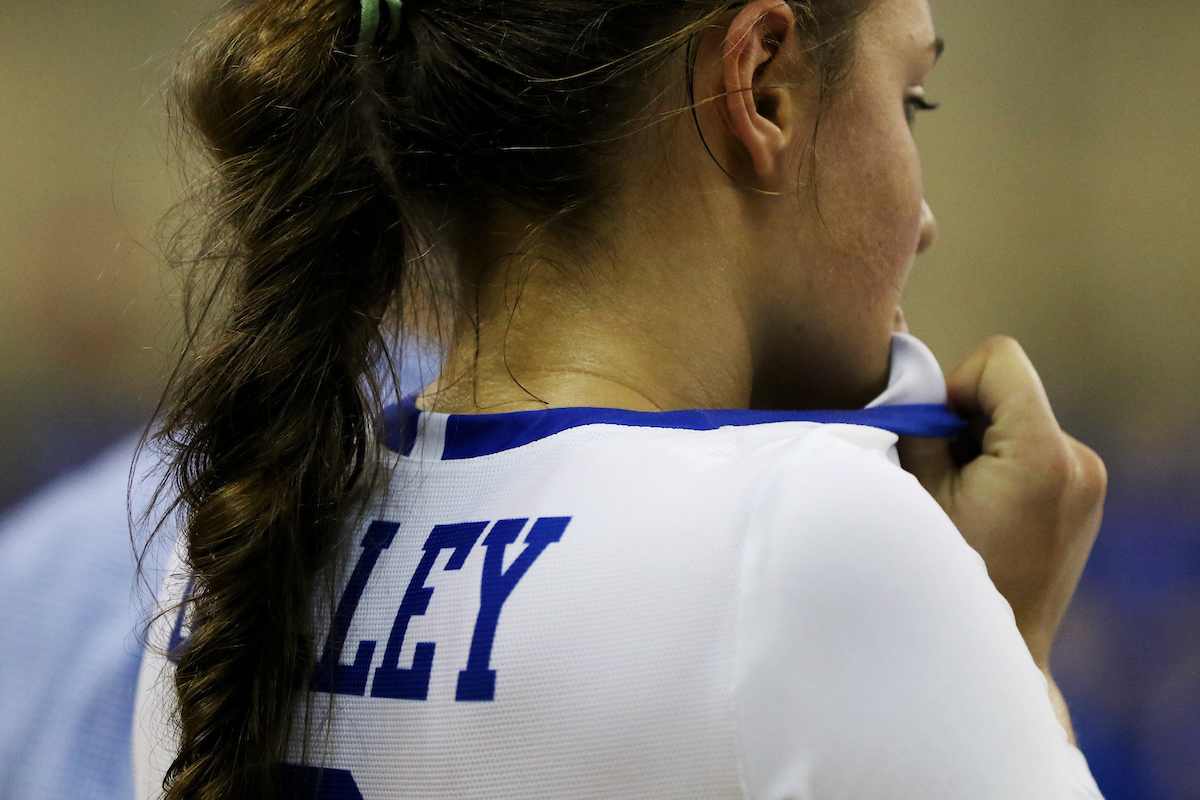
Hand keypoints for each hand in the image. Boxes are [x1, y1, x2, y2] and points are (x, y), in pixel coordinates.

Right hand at [897, 336, 1105, 669]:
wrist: (998, 648)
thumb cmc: (948, 572)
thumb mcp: (919, 492)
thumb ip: (919, 426)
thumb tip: (914, 382)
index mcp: (1041, 452)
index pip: (1000, 359)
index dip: (956, 386)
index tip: (939, 438)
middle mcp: (1078, 458)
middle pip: (1007, 390)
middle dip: (967, 421)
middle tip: (946, 480)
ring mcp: (1088, 477)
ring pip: (1018, 419)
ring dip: (983, 444)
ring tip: (966, 503)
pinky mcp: (1085, 492)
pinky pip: (1034, 447)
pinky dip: (1004, 464)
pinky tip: (987, 511)